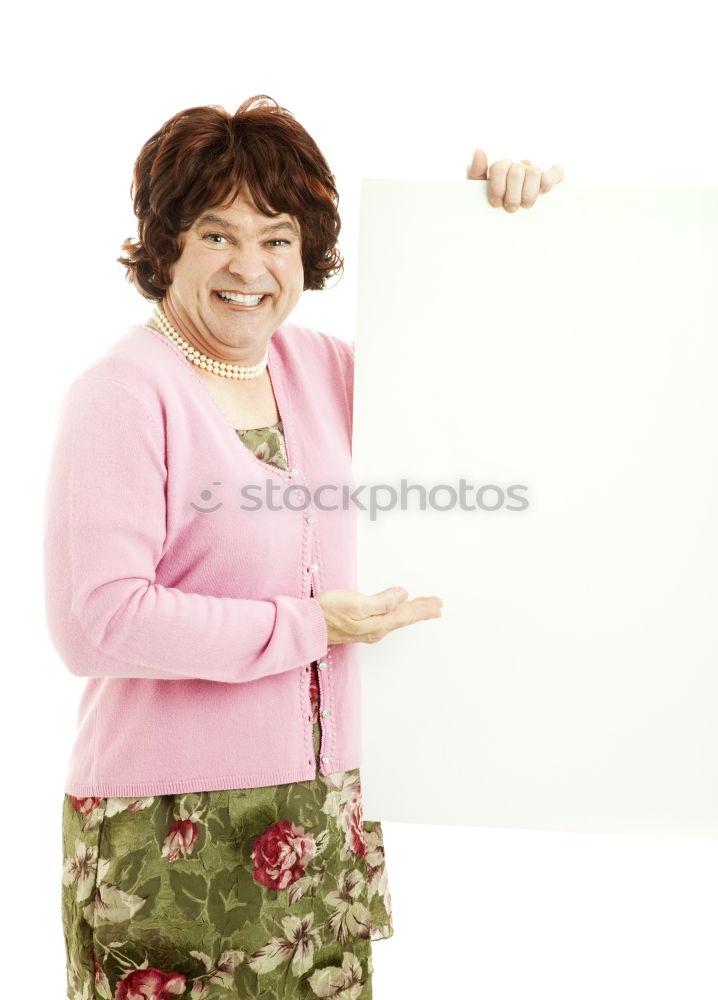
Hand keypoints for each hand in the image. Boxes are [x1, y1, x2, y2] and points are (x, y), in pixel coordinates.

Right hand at [315, 586, 442, 645]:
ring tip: (424, 607)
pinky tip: (399, 610)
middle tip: (438, 605)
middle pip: (404, 617)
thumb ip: (383, 600)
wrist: (307, 626)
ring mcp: (368, 630)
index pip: (407, 614)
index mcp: (379, 623)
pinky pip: (386, 618)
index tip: (438, 603)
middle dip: (422, 610)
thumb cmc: (328, 612)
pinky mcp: (360, 627)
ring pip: (396, 618)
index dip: (423, 608)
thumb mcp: (357, 603)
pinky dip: (398, 612)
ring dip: (411, 611)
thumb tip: (403, 595)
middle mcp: (376, 629)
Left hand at [466, 150, 564, 211]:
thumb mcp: (478, 191)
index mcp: (501, 167)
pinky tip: (544, 191)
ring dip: (529, 192)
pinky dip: (551, 180)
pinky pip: (557, 172)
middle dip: (513, 194)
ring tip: (525, 205)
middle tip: (511, 208)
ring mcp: (534, 172)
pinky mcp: (551, 178)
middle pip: (517, 172)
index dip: (498, 186)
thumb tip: (479, 151)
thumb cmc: (492, 204)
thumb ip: (475, 171)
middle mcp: (518, 166)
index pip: (499, 167)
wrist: (501, 218)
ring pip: (535, 172)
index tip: (496, 203)